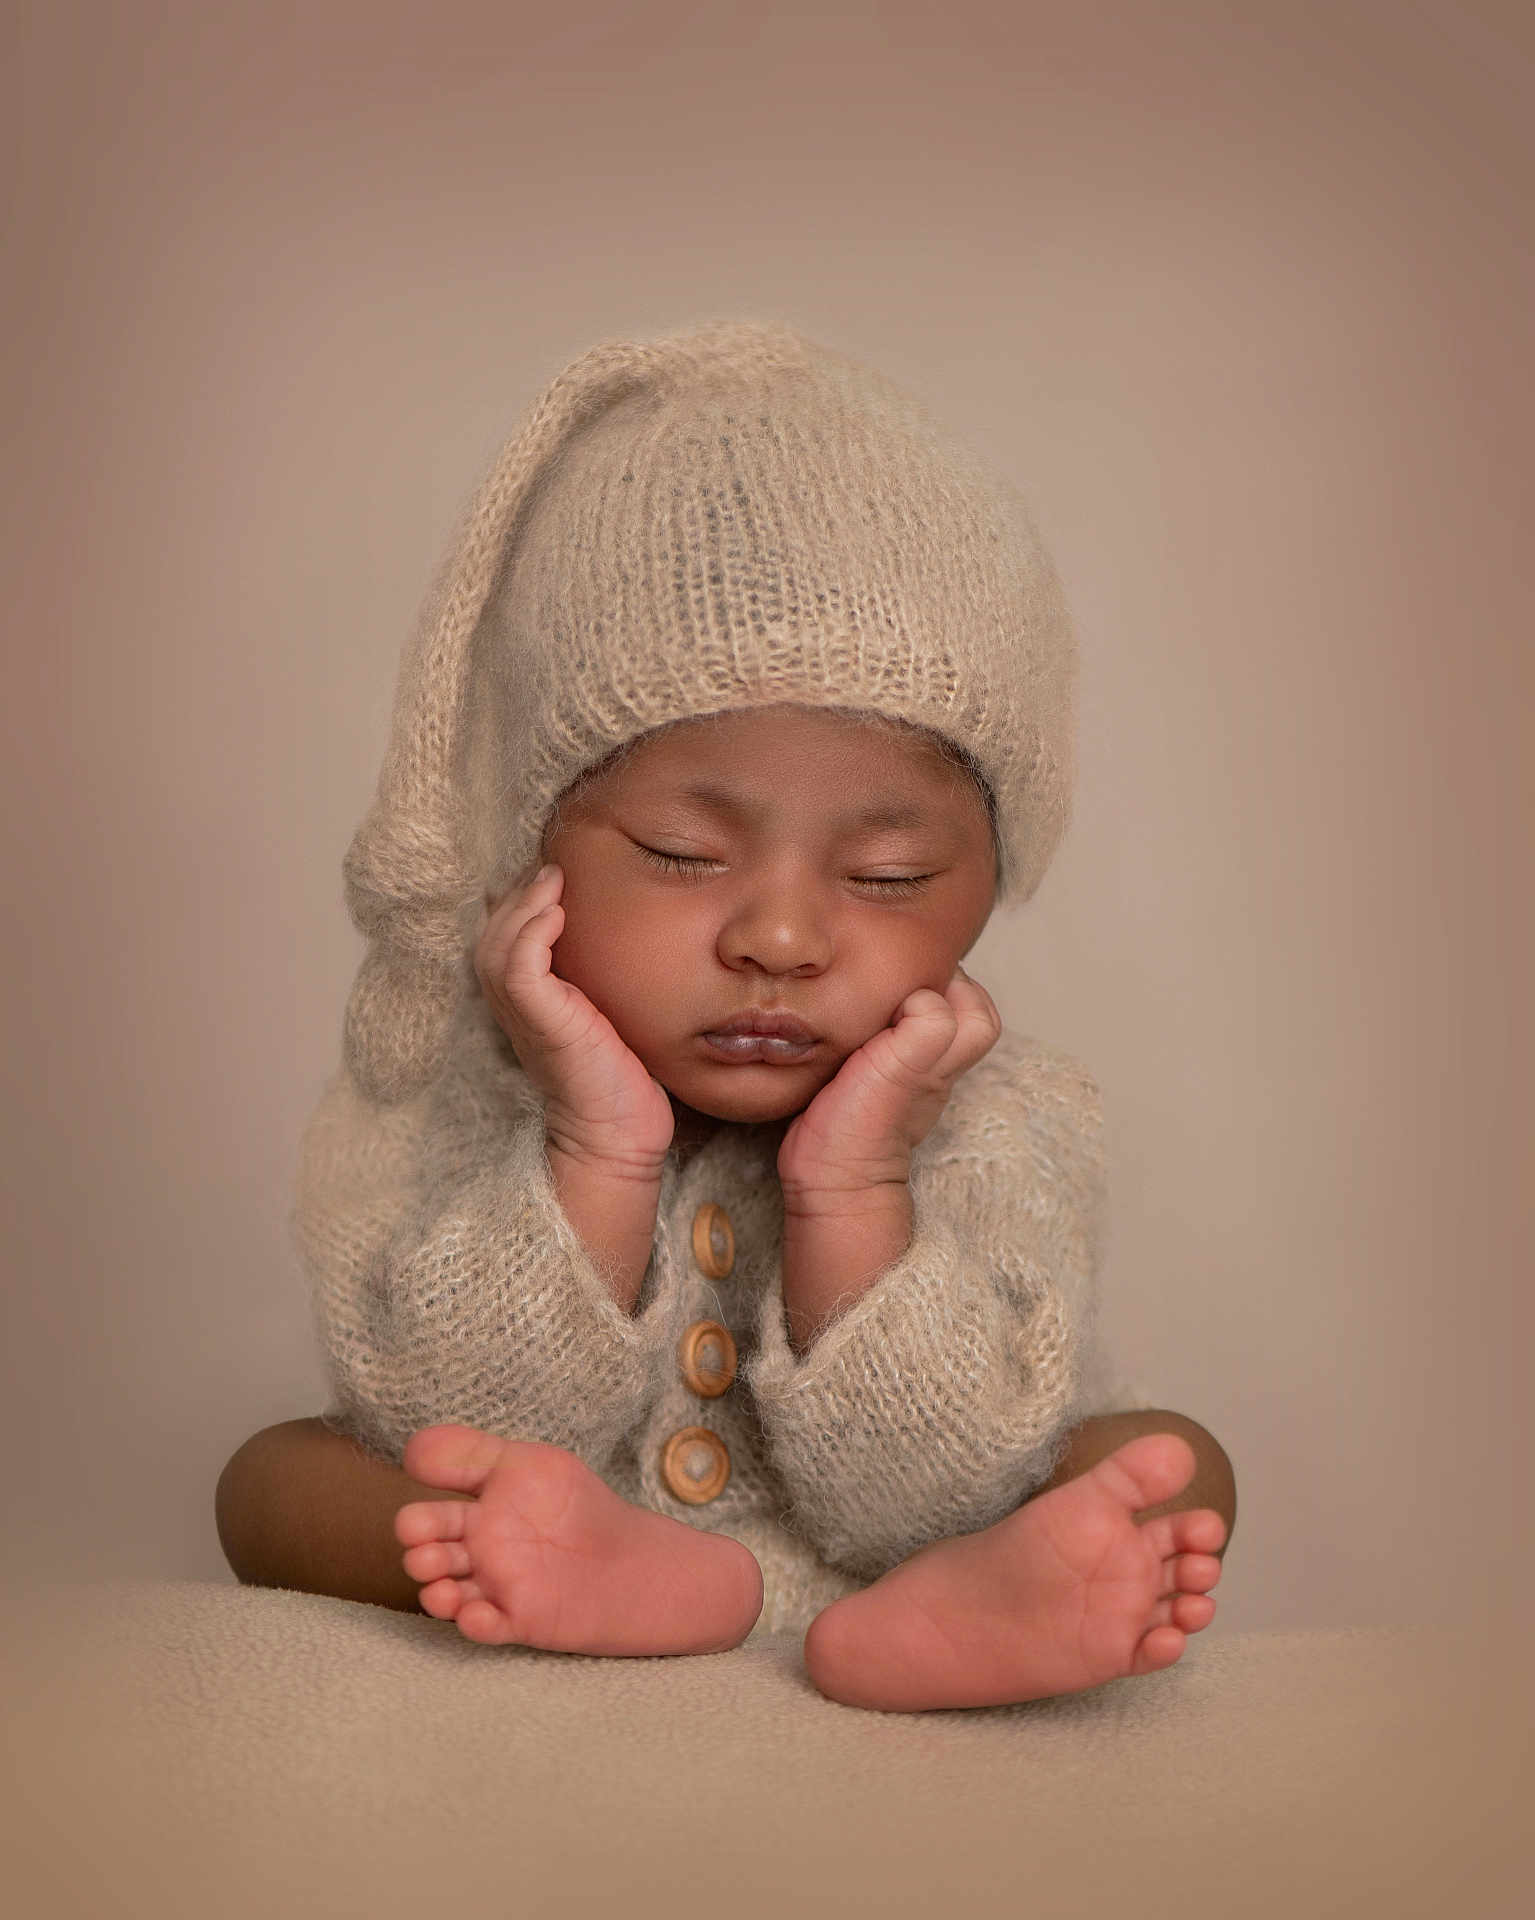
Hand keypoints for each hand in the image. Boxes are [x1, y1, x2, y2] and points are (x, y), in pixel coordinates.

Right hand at [475, 864, 674, 1172]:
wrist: (618, 1135)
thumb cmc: (620, 1077)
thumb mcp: (610, 1014)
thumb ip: (599, 979)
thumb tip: (616, 934)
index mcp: (528, 1002)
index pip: (504, 936)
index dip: (521, 902)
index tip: (555, 877)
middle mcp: (515, 1007)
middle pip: (493, 933)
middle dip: (519, 894)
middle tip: (554, 869)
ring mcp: (524, 1016)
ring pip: (499, 944)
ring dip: (524, 905)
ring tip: (554, 881)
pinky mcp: (541, 1024)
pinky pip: (519, 969)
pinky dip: (533, 934)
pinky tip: (558, 915)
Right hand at [777, 967, 1001, 1198]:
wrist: (827, 1181)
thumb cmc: (863, 1131)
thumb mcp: (901, 1070)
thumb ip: (925, 1027)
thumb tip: (924, 994)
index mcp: (943, 1060)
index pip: (977, 1011)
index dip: (956, 984)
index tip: (916, 969)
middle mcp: (928, 1066)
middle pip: (957, 1015)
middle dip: (935, 986)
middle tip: (899, 972)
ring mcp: (899, 1076)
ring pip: (919, 1026)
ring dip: (901, 1003)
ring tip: (874, 988)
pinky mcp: (867, 1082)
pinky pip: (883, 1042)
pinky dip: (871, 1023)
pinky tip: (848, 1016)